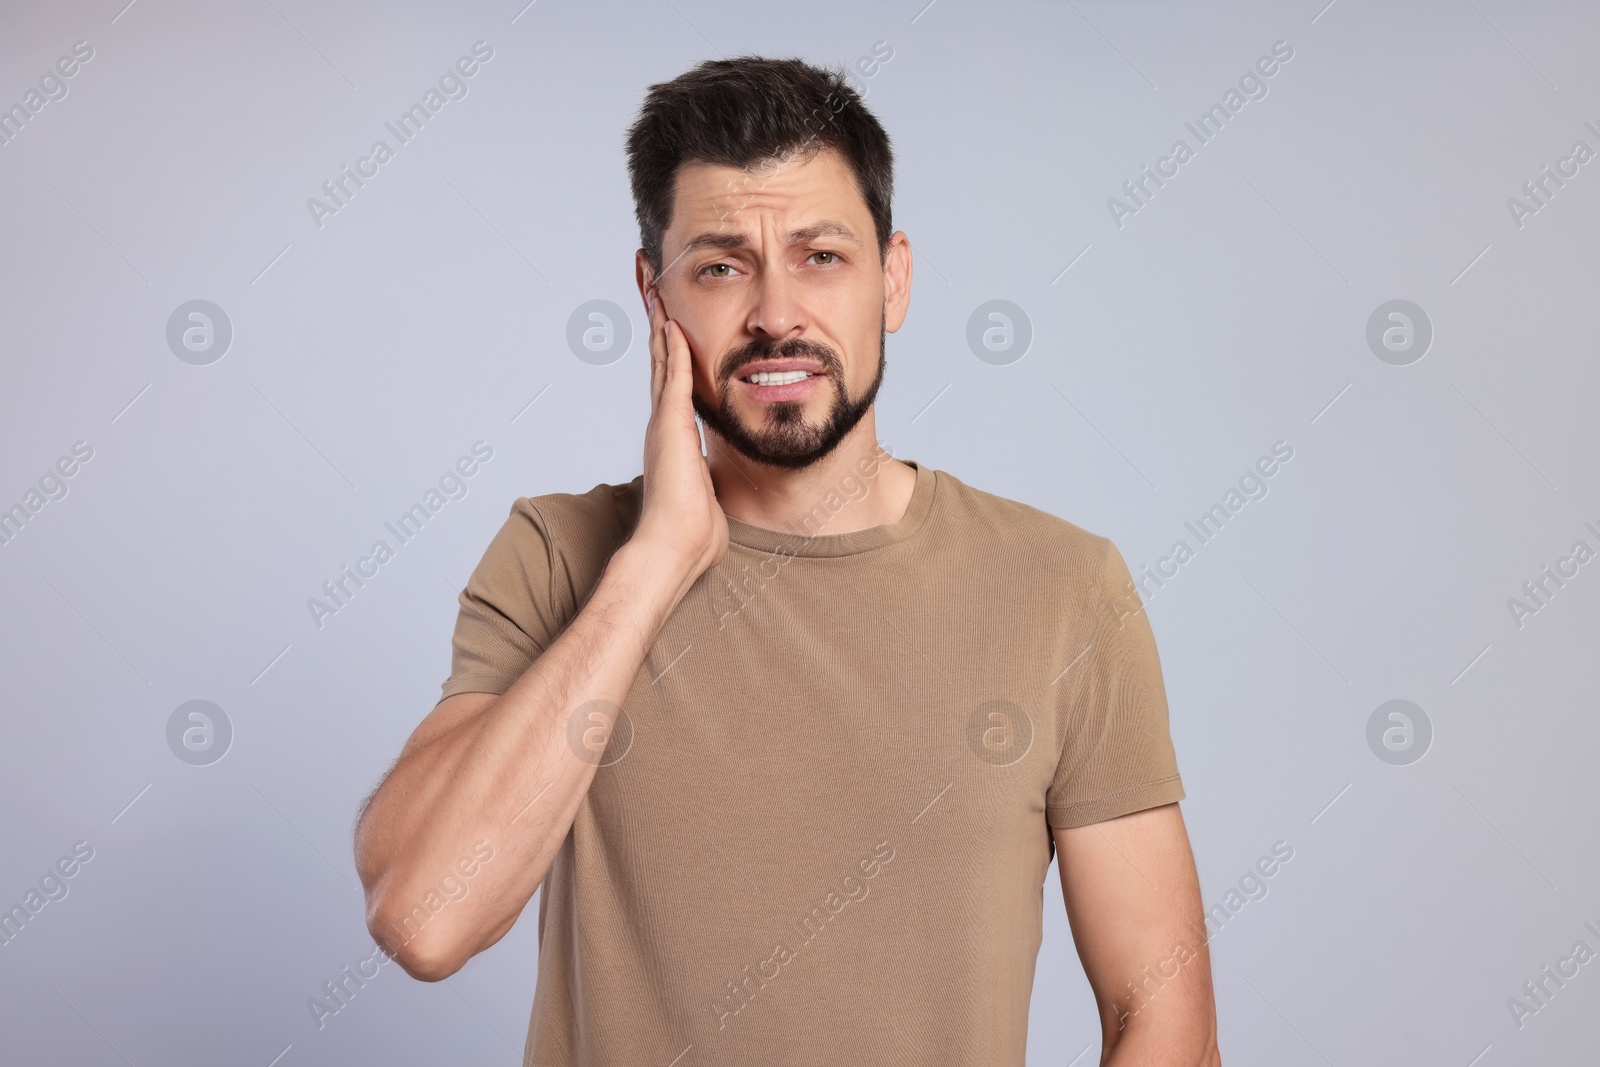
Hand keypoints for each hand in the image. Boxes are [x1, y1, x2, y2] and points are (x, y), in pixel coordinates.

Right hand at [631, 287, 728, 580]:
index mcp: (672, 439)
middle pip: (658, 363)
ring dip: (659, 325)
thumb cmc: (693, 534)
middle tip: (651, 290)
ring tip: (654, 291)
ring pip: (660, 361)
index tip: (668, 323)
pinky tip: (671, 321)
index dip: (667, 353)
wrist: (675, 547)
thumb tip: (717, 497)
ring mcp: (663, 423)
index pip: (670, 385)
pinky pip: (671, 376)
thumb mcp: (707, 498)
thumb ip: (710, 487)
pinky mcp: (669, 425)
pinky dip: (670, 347)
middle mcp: (663, 425)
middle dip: (656, 326)